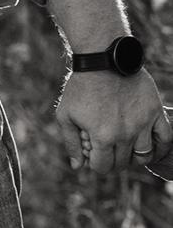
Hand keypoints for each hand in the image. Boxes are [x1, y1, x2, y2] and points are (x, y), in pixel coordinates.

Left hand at [56, 71, 171, 173]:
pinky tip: (152, 149)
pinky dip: (161, 148)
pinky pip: (166, 137)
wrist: (103, 61)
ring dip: (134, 158)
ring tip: (126, 151)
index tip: (93, 158)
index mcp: (102, 136)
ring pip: (144, 155)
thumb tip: (78, 166)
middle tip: (107, 153)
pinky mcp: (156, 111)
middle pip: (122, 163)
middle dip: (112, 162)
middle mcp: (125, 133)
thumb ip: (71, 143)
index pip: (103, 166)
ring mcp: (143, 123)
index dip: (96, 166)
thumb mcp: (65, 116)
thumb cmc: (80, 88)